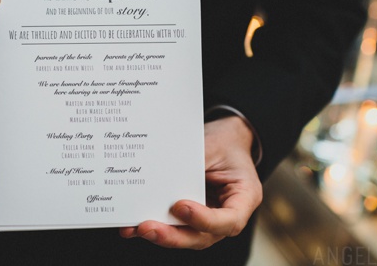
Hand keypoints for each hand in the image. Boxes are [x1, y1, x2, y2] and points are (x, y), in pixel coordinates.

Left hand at [120, 117, 261, 249]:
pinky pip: (174, 227)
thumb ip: (191, 167)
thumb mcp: (212, 147)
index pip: (230, 221)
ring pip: (186, 237)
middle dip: (173, 236)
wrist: (225, 139)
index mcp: (244, 198)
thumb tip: (158, 182)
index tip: (180, 206)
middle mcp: (227, 215)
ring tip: (135, 228)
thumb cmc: (223, 142)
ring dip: (161, 235)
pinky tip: (132, 226)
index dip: (205, 220)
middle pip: (203, 237)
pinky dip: (155, 227)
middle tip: (147, 228)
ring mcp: (208, 219)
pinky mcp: (190, 218)